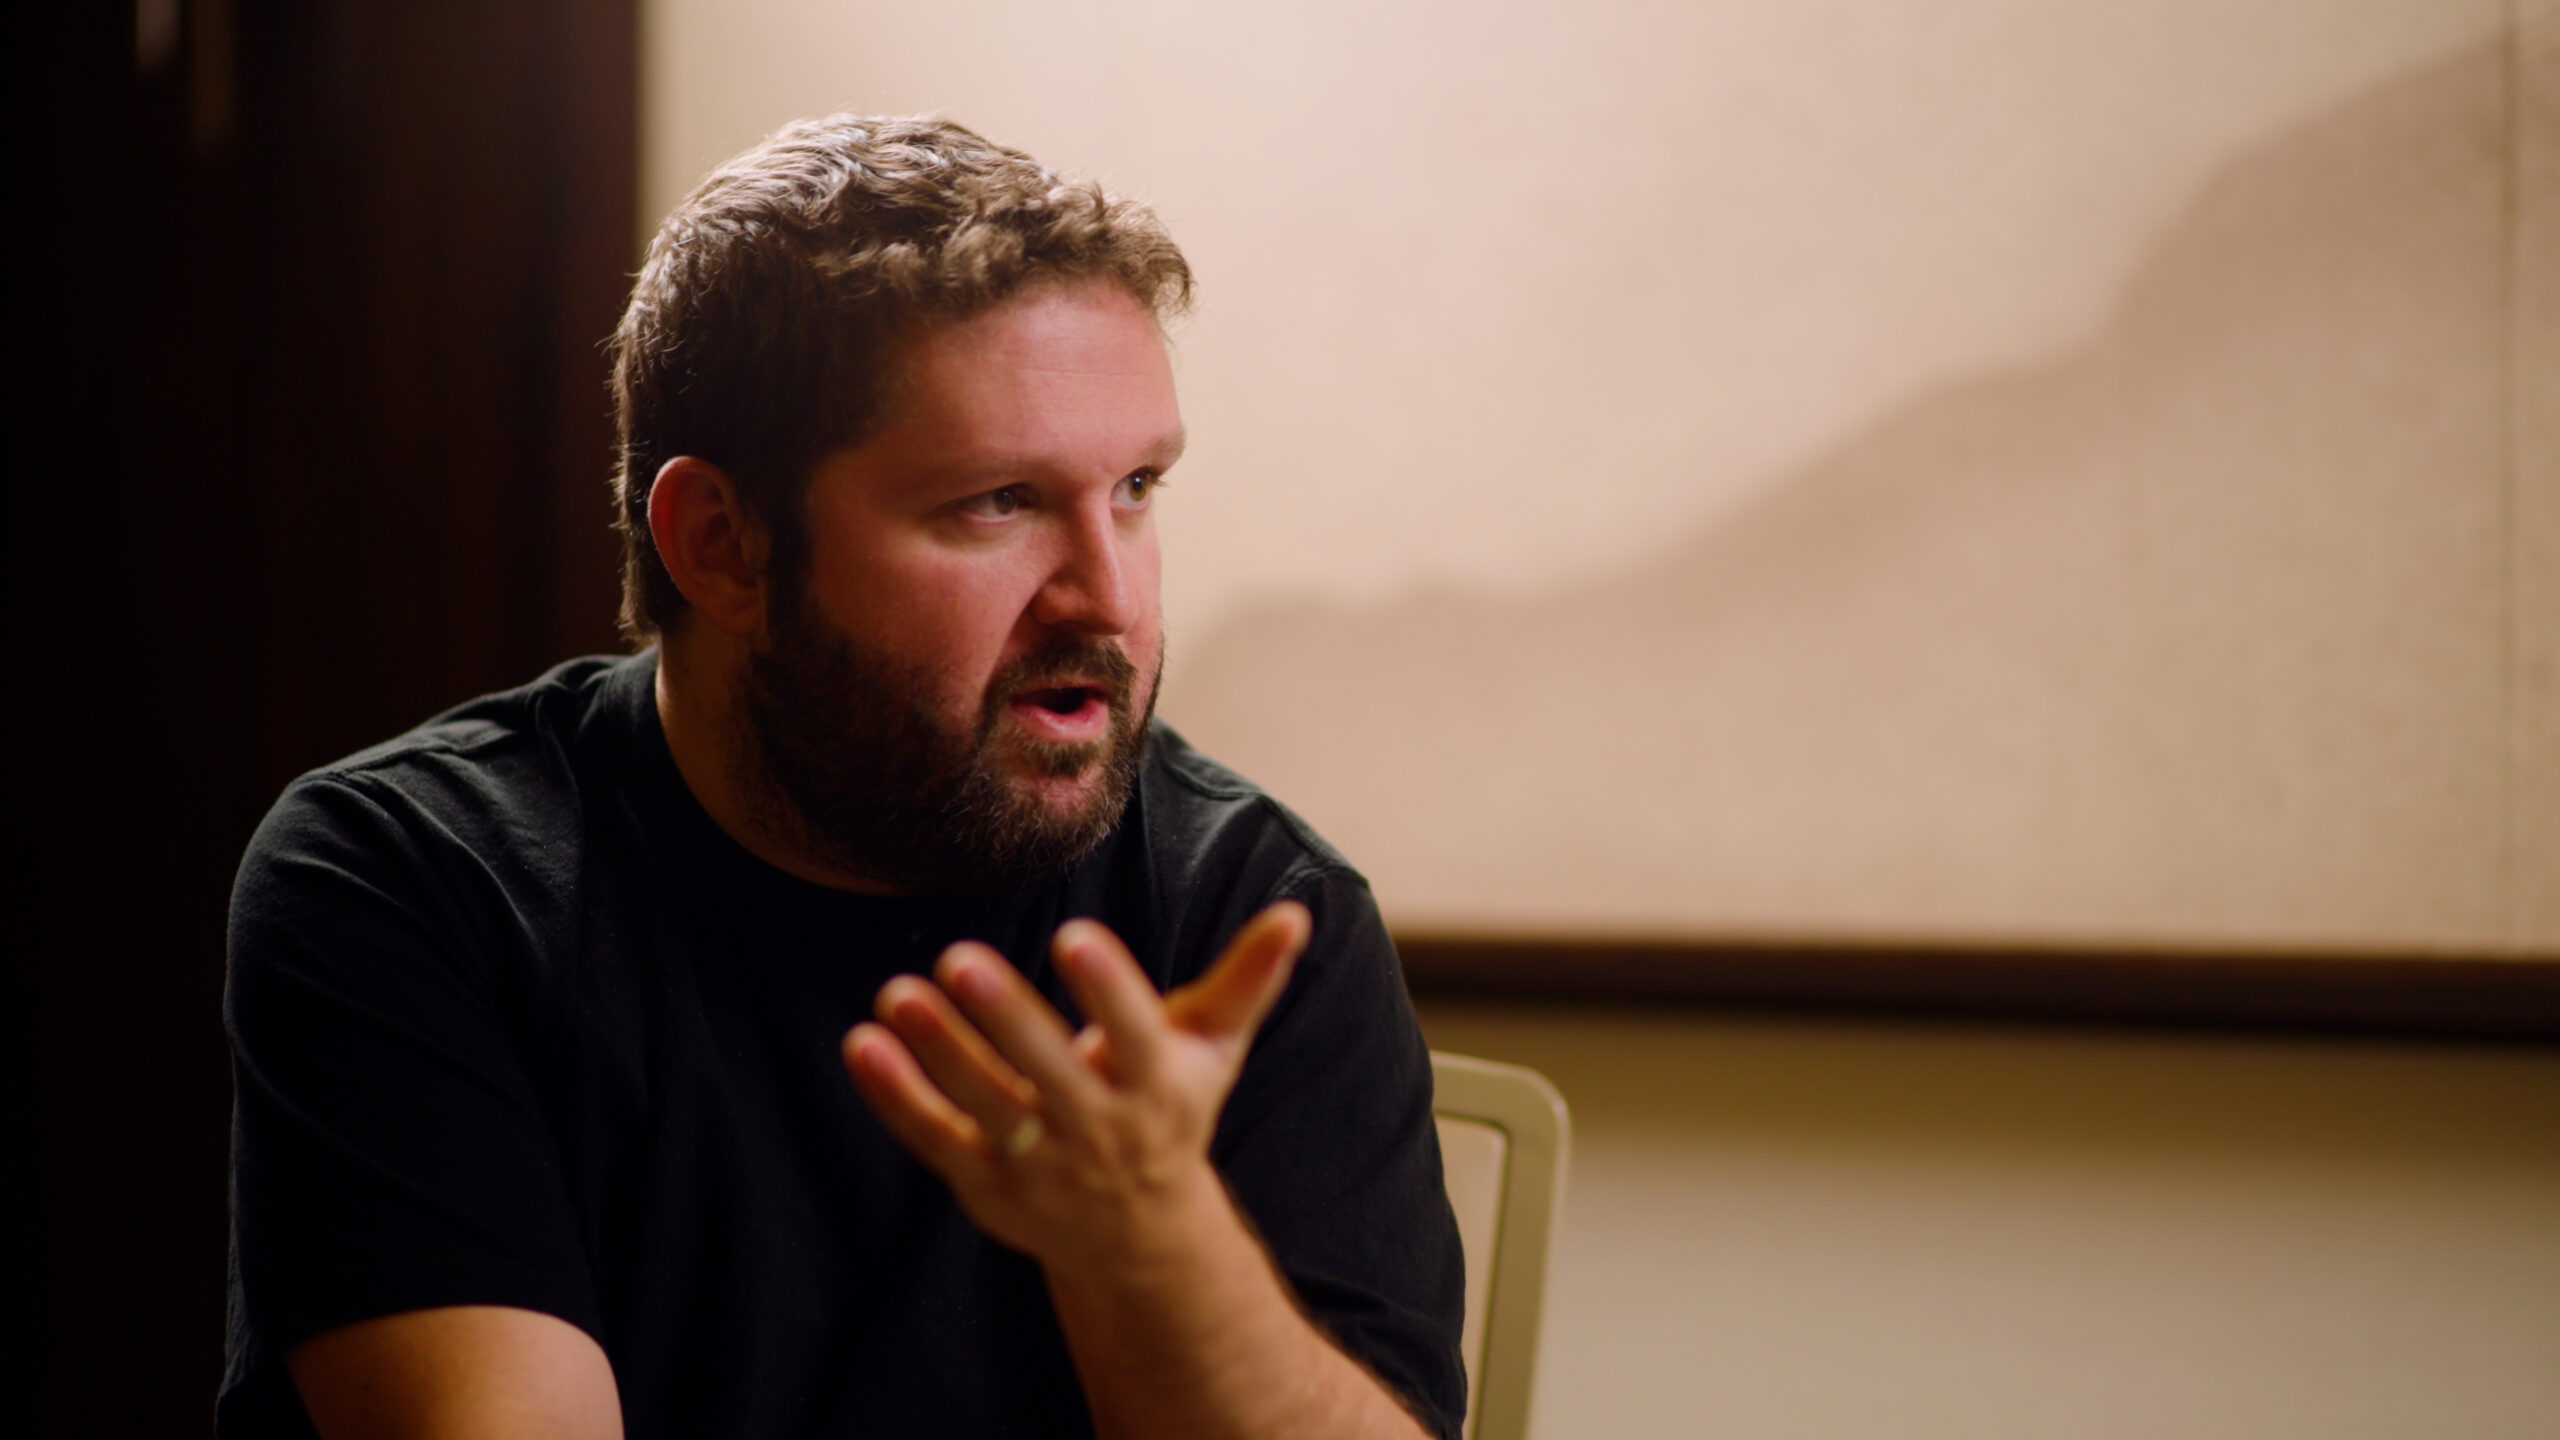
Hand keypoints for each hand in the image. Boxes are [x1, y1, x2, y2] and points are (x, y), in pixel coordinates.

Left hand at [841, 901, 1310, 1273]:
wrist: (1138, 1237)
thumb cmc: (1172, 1111)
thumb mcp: (1213, 1050)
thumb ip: (1247, 980)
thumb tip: (1297, 912)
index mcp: (1156, 1086)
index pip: (1136, 1033)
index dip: (1109, 988)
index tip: (1074, 935)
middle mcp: (1099, 1129)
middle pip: (1049, 1072)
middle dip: (1006, 1018)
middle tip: (959, 957)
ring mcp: (1039, 1163)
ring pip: (984, 1105)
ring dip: (938, 1051)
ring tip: (896, 992)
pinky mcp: (986, 1185)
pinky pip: (935, 1138)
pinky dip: (897, 1097)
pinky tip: (864, 1043)